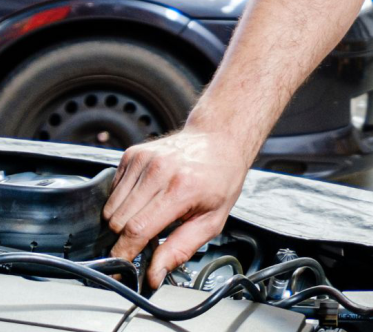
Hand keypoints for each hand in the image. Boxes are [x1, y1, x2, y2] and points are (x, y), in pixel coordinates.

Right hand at [103, 129, 251, 288]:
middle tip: (146, 238)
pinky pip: (112, 190)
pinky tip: (146, 197)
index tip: (121, 267)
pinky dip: (123, 201)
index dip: (124, 253)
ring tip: (150, 214)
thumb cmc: (220, 179)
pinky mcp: (132, 154)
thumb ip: (180, 249)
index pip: (136, 229)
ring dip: (123, 220)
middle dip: (125, 238)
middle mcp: (158, 170)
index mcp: (181, 188)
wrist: (219, 141)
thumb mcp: (212, 220)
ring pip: (111, 208)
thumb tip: (154, 274)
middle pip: (118, 221)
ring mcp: (143, 159)